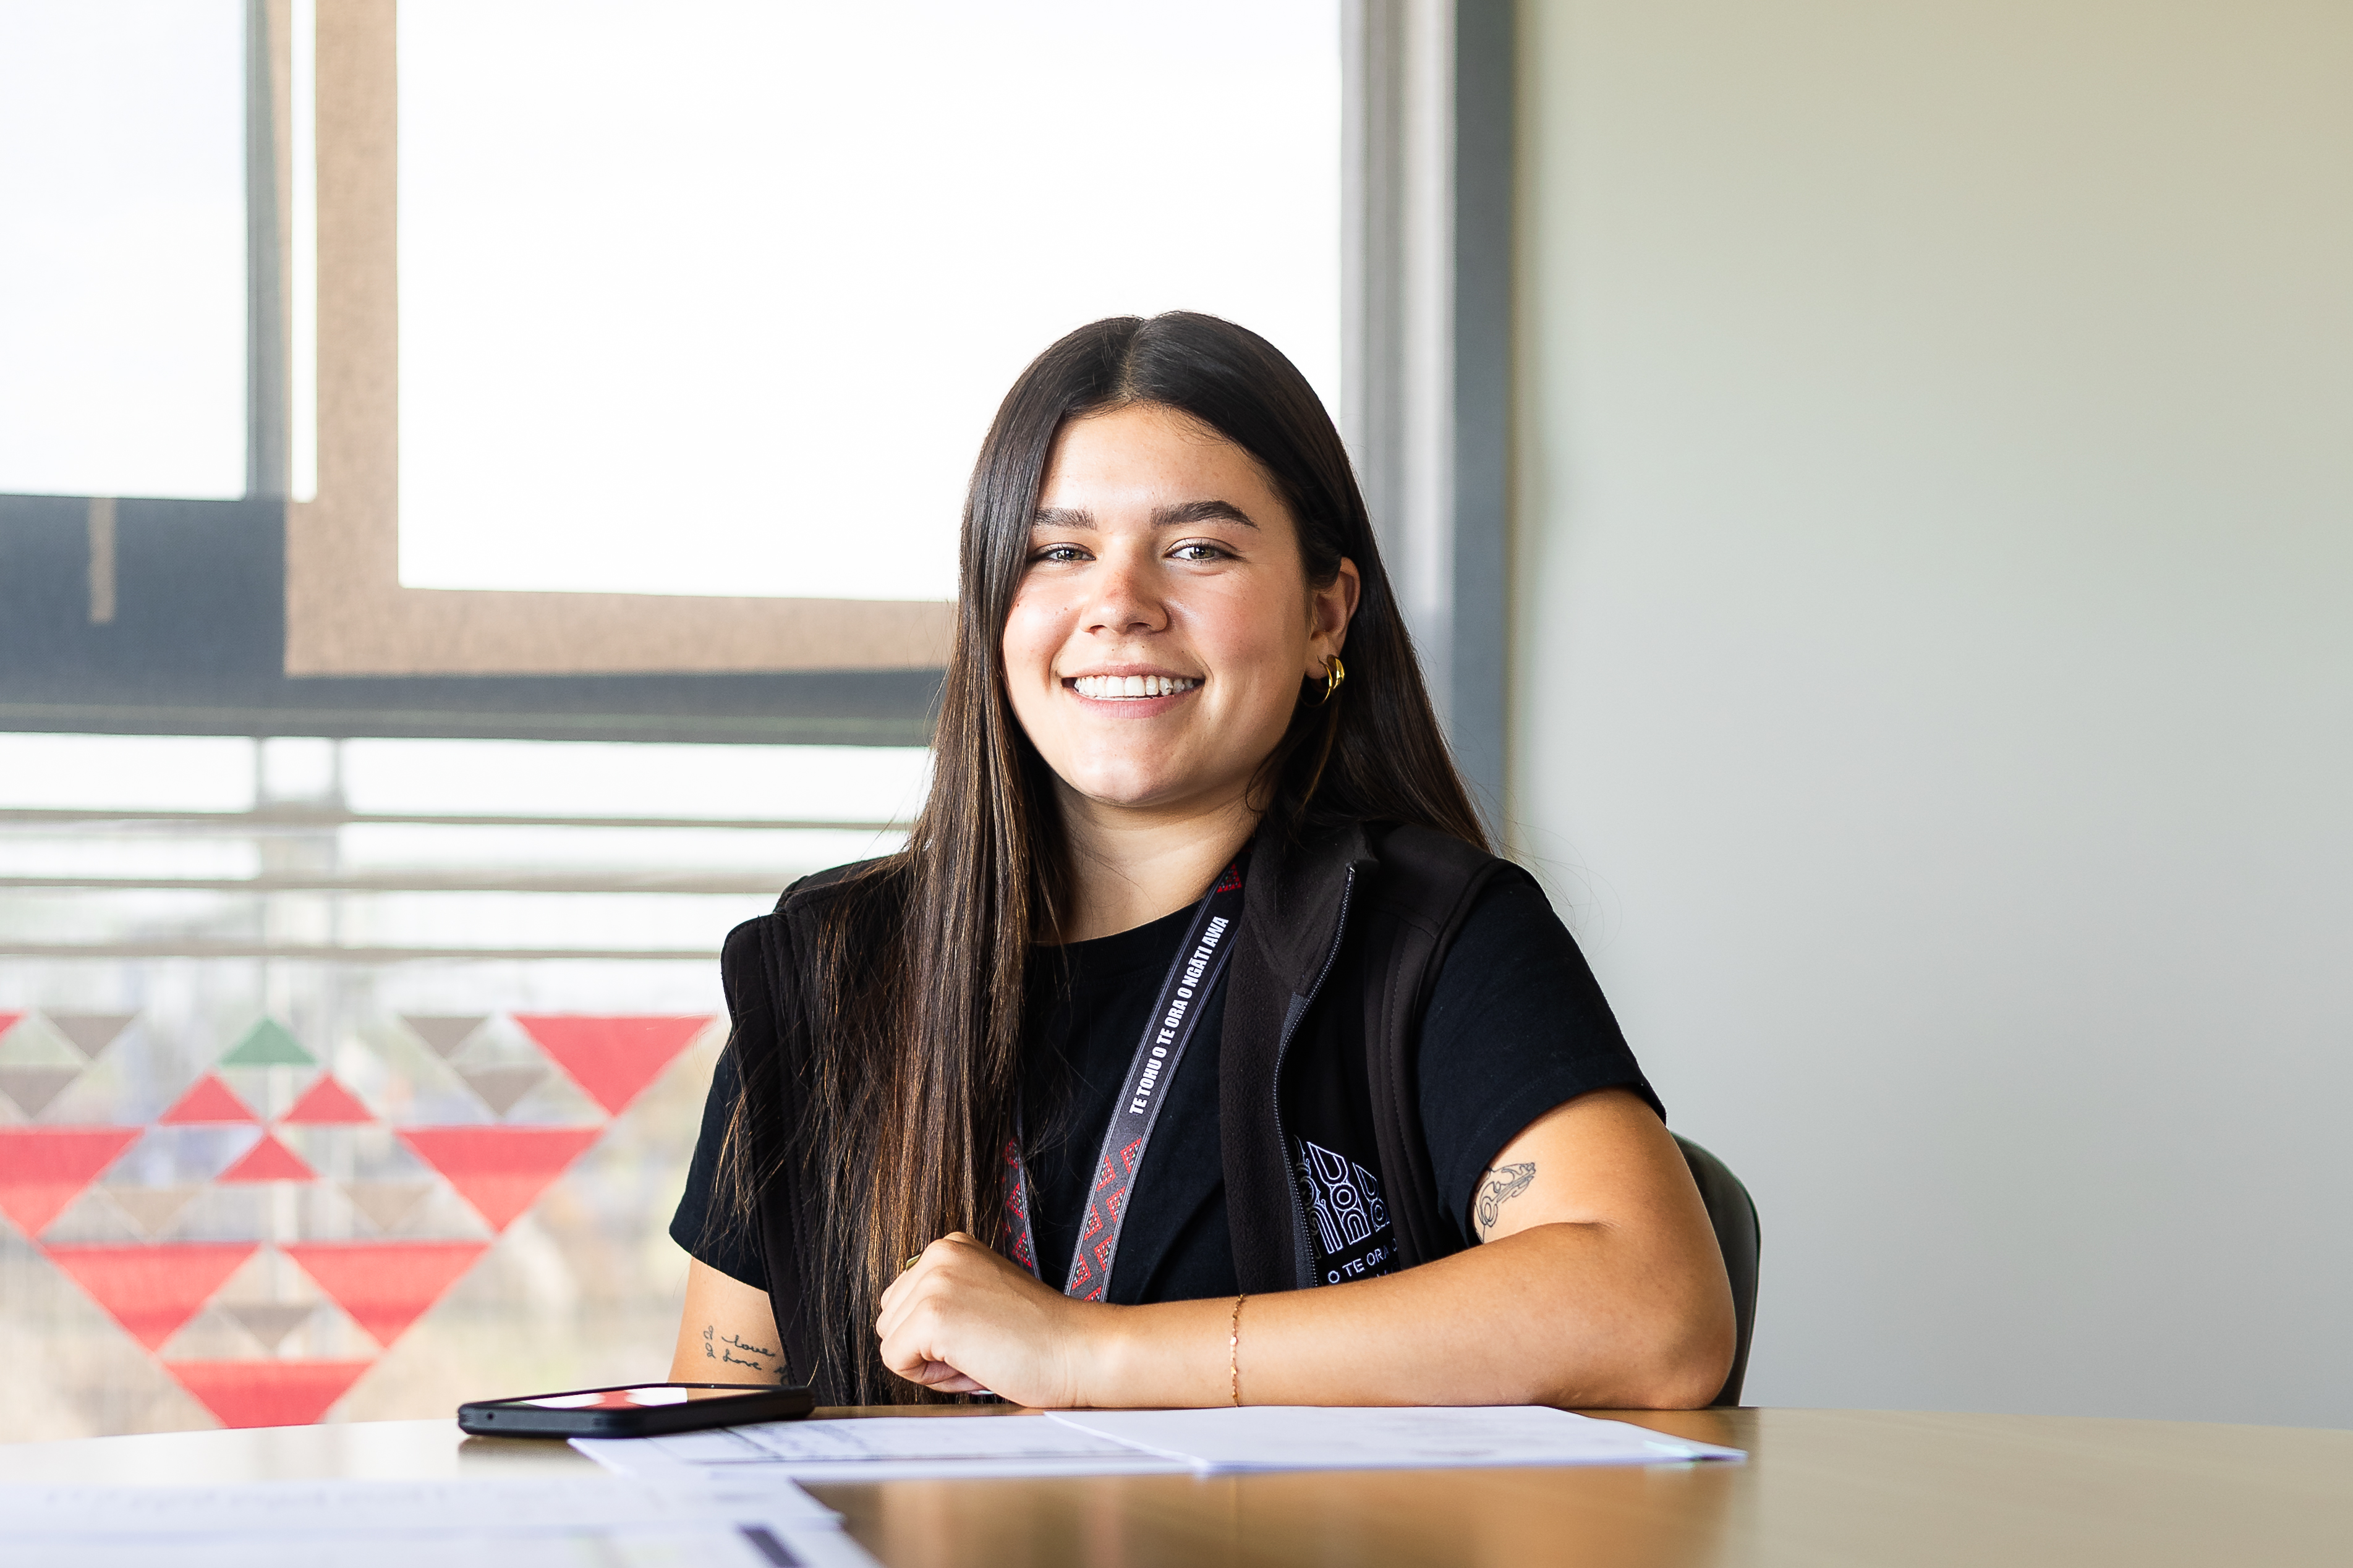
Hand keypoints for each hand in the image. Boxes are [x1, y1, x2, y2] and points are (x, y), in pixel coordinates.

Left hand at [873, 1232, 1105, 1405]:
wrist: (1079, 1351)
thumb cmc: (1040, 1337)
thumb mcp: (983, 1296)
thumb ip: (946, 1298)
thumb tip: (902, 1329)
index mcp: (950, 1247)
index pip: (902, 1303)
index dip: (936, 1334)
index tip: (982, 1333)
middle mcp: (938, 1253)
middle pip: (889, 1320)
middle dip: (926, 1347)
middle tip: (982, 1347)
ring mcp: (934, 1281)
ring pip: (890, 1341)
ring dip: (929, 1363)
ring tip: (980, 1354)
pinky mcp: (932, 1314)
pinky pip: (896, 1361)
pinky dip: (930, 1378)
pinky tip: (974, 1364)